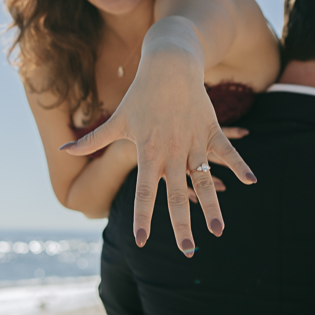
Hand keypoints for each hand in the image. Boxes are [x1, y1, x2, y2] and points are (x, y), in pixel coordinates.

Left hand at [59, 34, 256, 256]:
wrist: (169, 63)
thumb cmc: (140, 94)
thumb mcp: (117, 119)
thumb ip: (93, 140)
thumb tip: (63, 149)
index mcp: (148, 151)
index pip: (144, 192)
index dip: (143, 217)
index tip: (141, 241)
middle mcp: (171, 151)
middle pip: (177, 194)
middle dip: (182, 225)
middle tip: (187, 251)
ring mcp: (193, 141)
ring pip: (204, 179)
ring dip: (213, 205)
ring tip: (218, 232)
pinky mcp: (210, 129)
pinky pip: (227, 151)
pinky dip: (239, 165)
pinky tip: (251, 182)